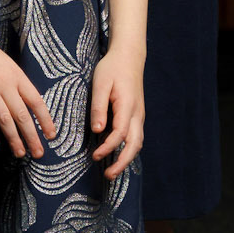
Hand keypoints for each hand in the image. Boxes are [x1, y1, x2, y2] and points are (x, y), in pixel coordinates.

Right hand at [0, 26, 55, 159]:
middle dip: (32, 136)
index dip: (45, 120)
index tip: (51, 135)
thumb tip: (27, 104)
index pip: (36, 101)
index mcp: (17, 75)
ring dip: (14, 139)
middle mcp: (5, 84)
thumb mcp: (7, 63)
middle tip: (38, 153)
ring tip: (20, 154)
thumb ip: (16, 82)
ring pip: (4, 119)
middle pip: (22, 115)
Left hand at [88, 44, 145, 178]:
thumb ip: (99, 107)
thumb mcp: (100, 84)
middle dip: (123, 163)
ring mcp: (138, 115)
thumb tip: (98, 131)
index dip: (108, 148)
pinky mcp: (136, 115)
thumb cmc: (112, 69)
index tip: (95, 156)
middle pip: (135, 145)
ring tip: (111, 170)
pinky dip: (127, 149)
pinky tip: (116, 155)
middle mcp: (137, 114)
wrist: (129, 57)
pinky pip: (135, 137)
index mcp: (127, 106)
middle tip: (108, 175)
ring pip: (137, 143)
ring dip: (126, 158)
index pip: (120, 134)